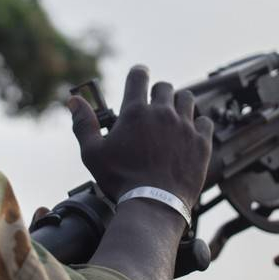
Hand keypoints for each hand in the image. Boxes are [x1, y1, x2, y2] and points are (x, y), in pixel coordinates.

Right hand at [68, 65, 213, 208]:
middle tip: (154, 107)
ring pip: (187, 99)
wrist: (153, 205)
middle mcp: (162, 113)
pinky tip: (190, 134)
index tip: (139, 76)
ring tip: (173, 118)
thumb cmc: (120, 181)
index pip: (139, 76)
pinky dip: (198, 124)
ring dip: (179, 104)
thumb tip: (73, 100)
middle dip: (158, 93)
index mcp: (135, 111)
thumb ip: (83, 124)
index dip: (138, 73)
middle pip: (164, 86)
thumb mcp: (92, 153)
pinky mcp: (201, 142)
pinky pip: (205, 120)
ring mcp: (184, 126)